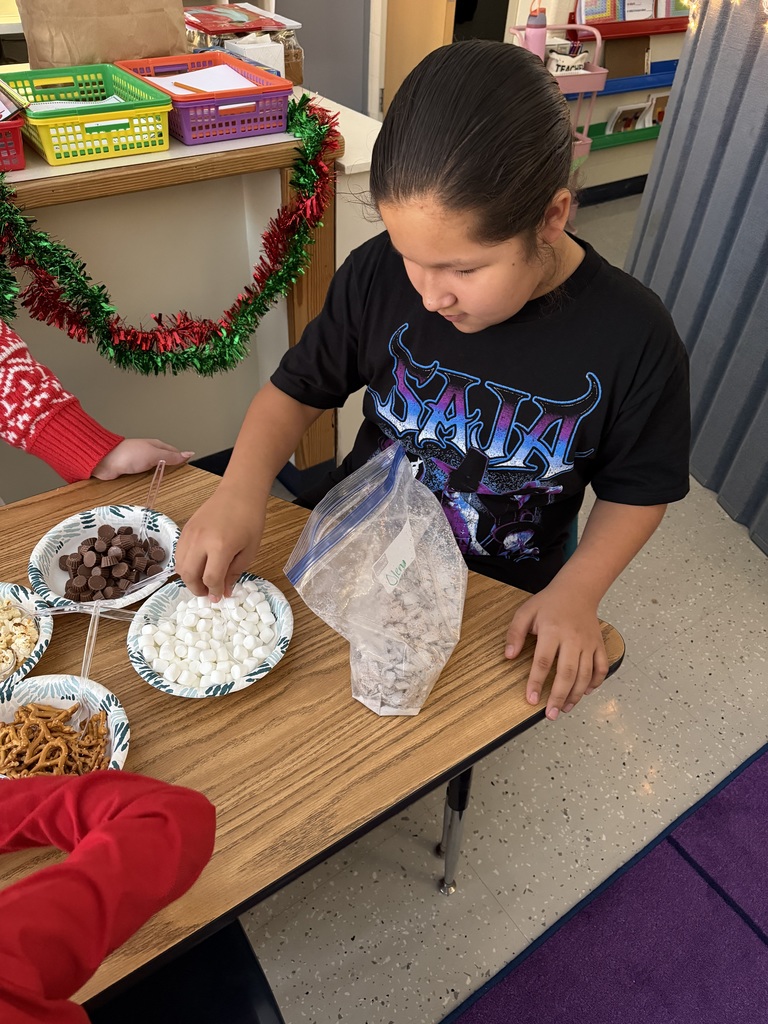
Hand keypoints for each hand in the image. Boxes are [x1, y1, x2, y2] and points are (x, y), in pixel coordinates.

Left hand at [92, 439, 193, 480]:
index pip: (174, 453)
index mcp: (156, 446)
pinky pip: (144, 479)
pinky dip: (148, 483)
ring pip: (155, 472)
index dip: (181, 461)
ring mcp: (140, 463)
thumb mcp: (155, 454)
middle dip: (171, 472)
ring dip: (159, 479)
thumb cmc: (128, 454)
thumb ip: (172, 456)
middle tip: (179, 483)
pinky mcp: (132, 472)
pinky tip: (152, 488)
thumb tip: (189, 453)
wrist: (105, 461)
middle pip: (165, 464)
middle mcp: (149, 454)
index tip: (188, 471)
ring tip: (167, 489)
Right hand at [175, 486, 263, 599]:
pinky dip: (185, 565)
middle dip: (197, 589)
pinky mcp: (185, 529)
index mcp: (220, 547)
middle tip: (208, 593)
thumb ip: (235, 573)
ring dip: (189, 578)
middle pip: (189, 575)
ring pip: (180, 565)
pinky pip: (179, 553)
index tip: (219, 597)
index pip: (210, 579)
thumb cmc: (251, 520)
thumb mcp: (249, 551)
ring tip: (202, 582)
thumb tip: (224, 592)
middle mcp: (200, 541)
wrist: (240, 492)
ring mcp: (190, 534)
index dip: (214, 592)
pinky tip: (197, 567)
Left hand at [504, 582, 608, 720]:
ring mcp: (588, 643)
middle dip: (558, 696)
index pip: (543, 661)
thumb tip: (509, 655)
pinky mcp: (599, 645)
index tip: (531, 699)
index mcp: (552, 630)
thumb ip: (515, 633)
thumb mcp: (526, 612)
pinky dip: (596, 682)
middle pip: (567, 673)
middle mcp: (573, 638)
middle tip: (550, 714)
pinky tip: (585, 692)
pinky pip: (601, 667)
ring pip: (585, 674)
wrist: (578, 590)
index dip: (536, 682)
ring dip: (576, 694)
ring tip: (565, 708)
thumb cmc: (549, 603)